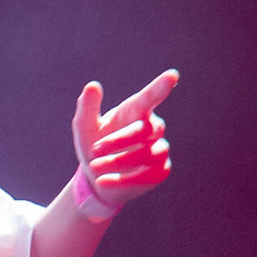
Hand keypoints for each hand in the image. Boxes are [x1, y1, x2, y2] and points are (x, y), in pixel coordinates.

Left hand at [71, 69, 177, 212]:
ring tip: (94, 167)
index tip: (172, 75)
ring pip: (150, 154)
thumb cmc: (94, 144)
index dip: (160, 87)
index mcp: (134, 111)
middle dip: (118, 140)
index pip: (149, 98)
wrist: (96, 176)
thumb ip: (87, 107)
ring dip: (119, 161)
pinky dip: (124, 180)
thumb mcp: (84, 127)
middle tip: (94, 150)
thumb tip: (92, 86)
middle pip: (145, 129)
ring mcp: (159, 150)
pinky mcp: (160, 171)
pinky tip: (102, 181)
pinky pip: (150, 175)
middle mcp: (151, 128)